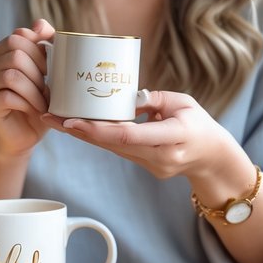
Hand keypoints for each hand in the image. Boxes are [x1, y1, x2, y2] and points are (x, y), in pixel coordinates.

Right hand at [0, 18, 54, 156]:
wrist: (27, 135)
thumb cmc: (38, 101)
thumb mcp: (47, 72)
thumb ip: (45, 45)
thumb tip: (39, 24)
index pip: (18, 36)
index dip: (40, 49)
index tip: (53, 66)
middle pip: (14, 53)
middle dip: (39, 69)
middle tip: (50, 85)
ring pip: (11, 74)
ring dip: (35, 88)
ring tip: (45, 99)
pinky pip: (7, 96)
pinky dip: (29, 102)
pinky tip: (38, 109)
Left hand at [40, 90, 246, 188]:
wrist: (212, 158)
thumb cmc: (199, 124)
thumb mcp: (183, 102)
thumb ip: (153, 99)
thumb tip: (125, 95)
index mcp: (173, 137)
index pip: (129, 136)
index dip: (97, 129)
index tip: (71, 120)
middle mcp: (160, 157)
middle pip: (112, 144)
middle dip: (79, 131)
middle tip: (50, 116)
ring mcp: (151, 166)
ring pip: (110, 149)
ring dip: (83, 134)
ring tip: (56, 119)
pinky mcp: (145, 167)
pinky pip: (117, 151)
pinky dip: (98, 138)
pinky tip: (78, 126)